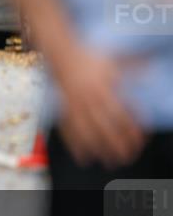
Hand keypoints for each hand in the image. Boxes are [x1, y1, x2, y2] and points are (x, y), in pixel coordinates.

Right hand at [54, 45, 144, 168]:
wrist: (60, 54)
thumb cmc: (89, 58)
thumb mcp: (114, 61)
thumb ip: (134, 67)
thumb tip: (154, 71)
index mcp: (103, 88)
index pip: (122, 113)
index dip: (133, 128)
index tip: (142, 139)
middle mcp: (88, 99)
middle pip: (105, 127)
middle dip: (117, 145)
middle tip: (128, 157)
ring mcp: (74, 106)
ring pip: (86, 132)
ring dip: (98, 149)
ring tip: (109, 161)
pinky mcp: (63, 110)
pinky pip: (68, 131)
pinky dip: (75, 146)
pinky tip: (84, 157)